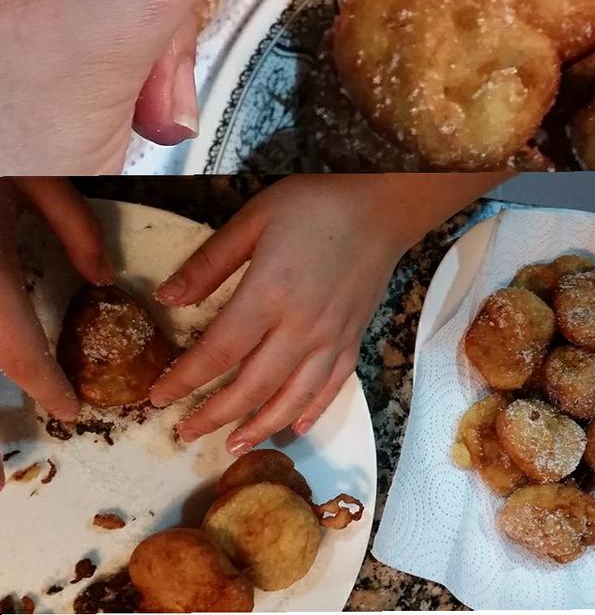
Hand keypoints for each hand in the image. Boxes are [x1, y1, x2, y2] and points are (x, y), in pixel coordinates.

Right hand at [0, 178, 113, 486]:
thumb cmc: (6, 133)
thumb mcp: (44, 173)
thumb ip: (73, 227)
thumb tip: (103, 279)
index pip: (14, 345)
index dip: (43, 385)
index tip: (70, 409)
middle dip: (16, 373)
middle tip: (53, 396)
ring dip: (6, 347)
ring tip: (37, 367)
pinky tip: (14, 328)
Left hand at [149, 175, 409, 452]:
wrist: (381, 207)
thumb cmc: (315, 204)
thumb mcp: (255, 218)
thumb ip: (211, 262)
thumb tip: (167, 297)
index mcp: (269, 294)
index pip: (218, 352)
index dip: (185, 380)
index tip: (158, 397)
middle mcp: (301, 328)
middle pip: (251, 387)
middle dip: (213, 416)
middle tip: (183, 433)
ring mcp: (331, 339)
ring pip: (291, 399)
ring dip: (258, 427)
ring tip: (230, 446)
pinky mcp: (353, 340)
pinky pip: (330, 388)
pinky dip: (309, 413)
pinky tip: (293, 427)